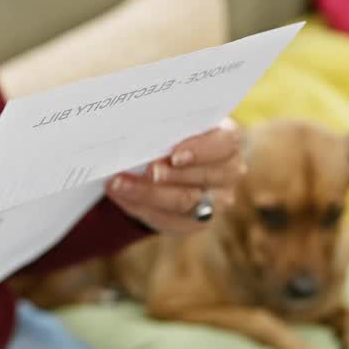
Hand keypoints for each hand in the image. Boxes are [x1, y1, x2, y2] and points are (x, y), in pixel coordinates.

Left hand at [105, 118, 245, 234]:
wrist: (170, 164)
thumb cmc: (172, 136)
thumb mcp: (173, 127)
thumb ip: (164, 129)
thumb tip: (134, 130)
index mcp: (228, 140)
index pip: (226, 144)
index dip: (201, 150)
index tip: (175, 155)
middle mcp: (229, 172)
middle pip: (205, 176)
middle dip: (172, 174)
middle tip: (145, 170)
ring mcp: (217, 200)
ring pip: (184, 201)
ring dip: (148, 193)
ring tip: (119, 183)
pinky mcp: (196, 221)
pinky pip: (170, 219)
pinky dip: (141, 206)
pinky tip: (121, 195)